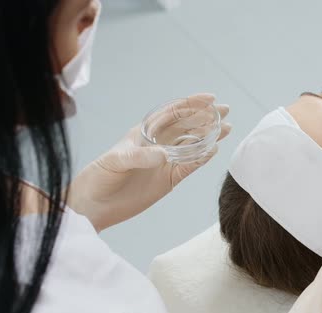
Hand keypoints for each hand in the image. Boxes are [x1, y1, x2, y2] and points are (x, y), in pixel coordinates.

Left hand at [68, 93, 230, 231]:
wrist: (94, 205)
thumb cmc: (99, 176)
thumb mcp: (115, 161)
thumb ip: (140, 157)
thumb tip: (165, 154)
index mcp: (145, 132)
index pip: (173, 113)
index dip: (192, 104)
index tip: (210, 99)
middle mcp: (158, 144)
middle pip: (188, 126)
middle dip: (207, 117)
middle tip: (225, 110)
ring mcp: (166, 161)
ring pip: (193, 145)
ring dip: (210, 136)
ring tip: (227, 128)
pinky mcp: (170, 179)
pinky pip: (191, 166)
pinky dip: (203, 158)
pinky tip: (214, 150)